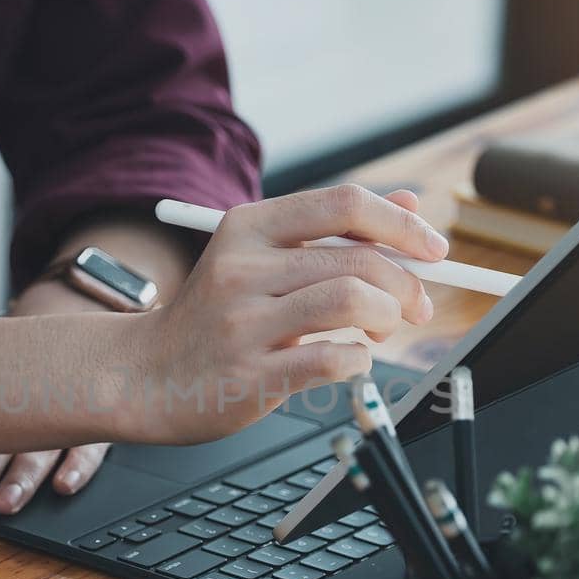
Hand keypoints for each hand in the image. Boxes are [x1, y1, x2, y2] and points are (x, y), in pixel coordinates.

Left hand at [0, 276, 113, 524]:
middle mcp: (20, 409)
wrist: (67, 333)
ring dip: (21, 479)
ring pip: (39, 449)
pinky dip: (78, 466)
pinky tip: (64, 486)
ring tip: (5, 504)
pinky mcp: (92, 424)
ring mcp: (59, 415)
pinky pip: (88, 446)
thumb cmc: (10, 381)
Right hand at [133, 184, 440, 443]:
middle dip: (406, 284)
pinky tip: (350, 361)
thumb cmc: (213, 316)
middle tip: (416, 306)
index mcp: (248, 226)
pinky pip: (336, 360)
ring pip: (353, 303)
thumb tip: (409, 203)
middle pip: (358, 259)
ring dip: (387, 319)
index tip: (434, 248)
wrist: (143, 375)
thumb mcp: (260, 257)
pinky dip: (360, 361)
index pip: (344, 203)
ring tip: (381, 331)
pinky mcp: (251, 375)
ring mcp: (244, 323)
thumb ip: (332, 231)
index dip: (401, 224)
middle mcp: (243, 268)